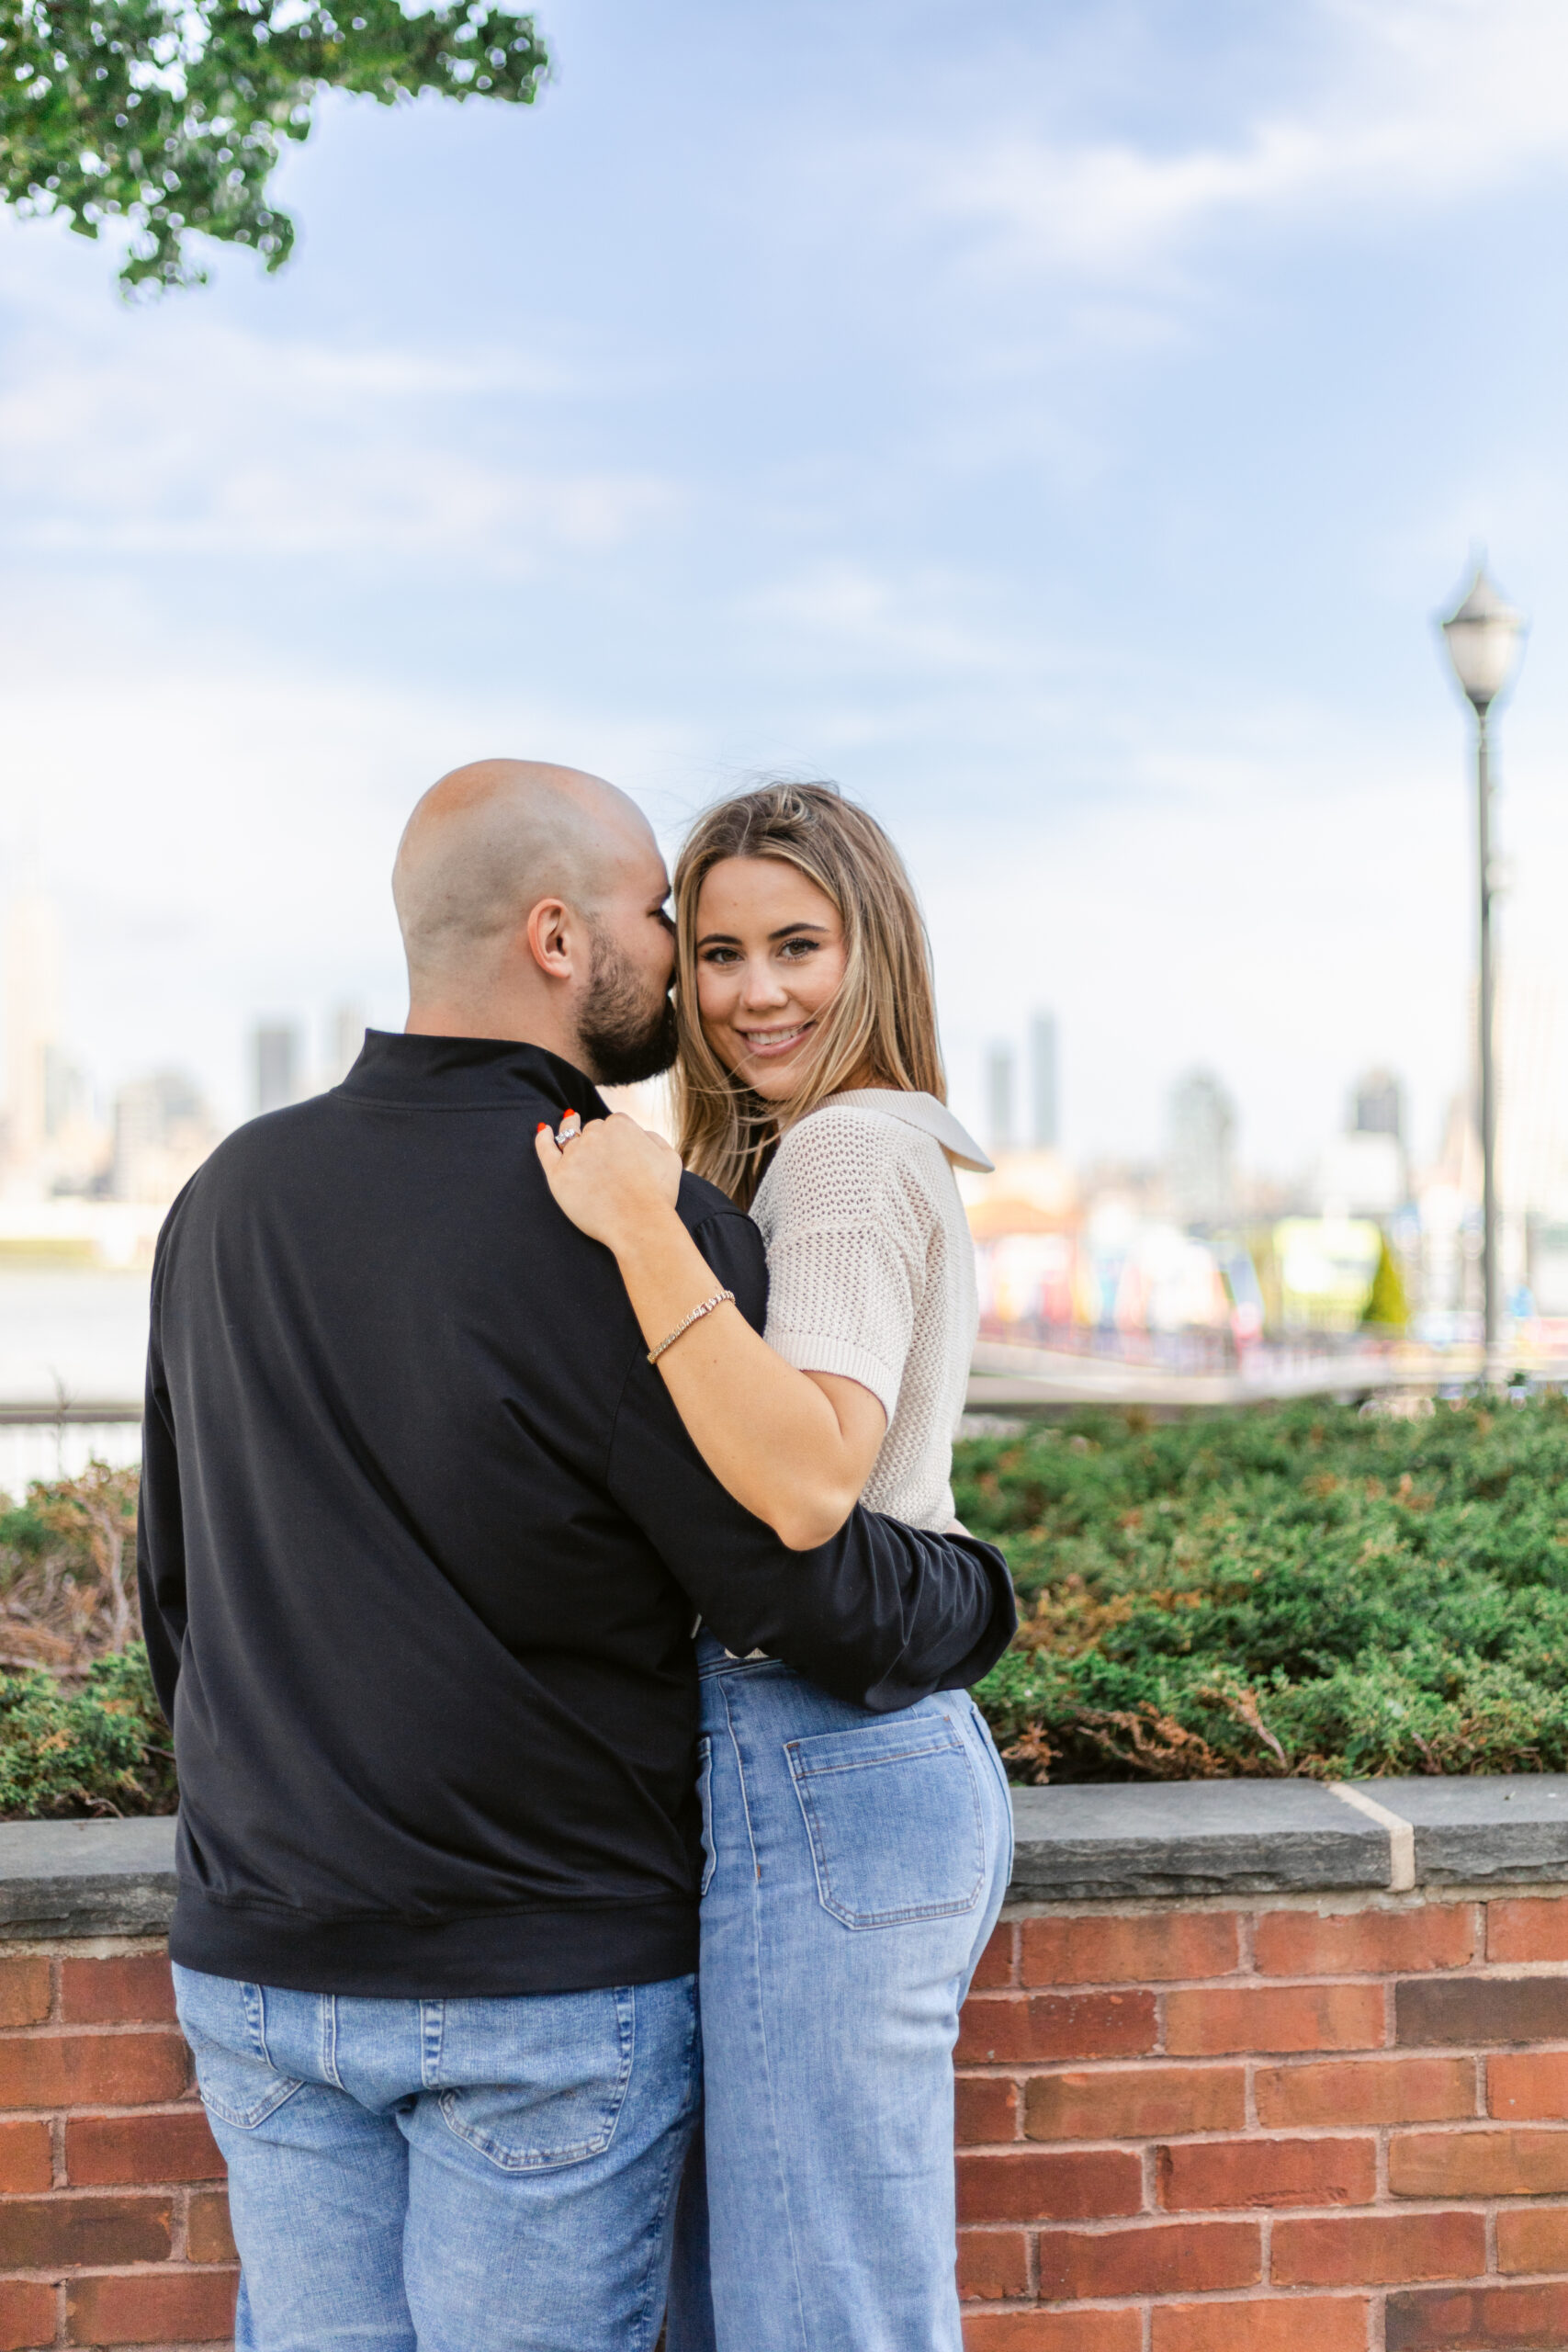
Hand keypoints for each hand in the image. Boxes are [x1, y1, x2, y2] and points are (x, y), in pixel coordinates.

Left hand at [534, 1112, 683, 1253]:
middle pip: (591, 1131)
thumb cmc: (658, 1195)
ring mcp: (574, 1154)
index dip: (618, 1140)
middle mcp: (594, 1134)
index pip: (613, 1124)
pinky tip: (543, 1131)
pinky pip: (546, 1150)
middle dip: (597, 1142)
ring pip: (570, 1140)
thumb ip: (653, 1138)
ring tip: (570, 1136)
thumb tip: (641, 1135)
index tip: (621, 1155)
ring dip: (571, 1139)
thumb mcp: (670, 1158)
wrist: (640, 1224)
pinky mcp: (559, 1175)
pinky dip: (543, 1139)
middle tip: (605, 1164)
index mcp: (620, 1125)